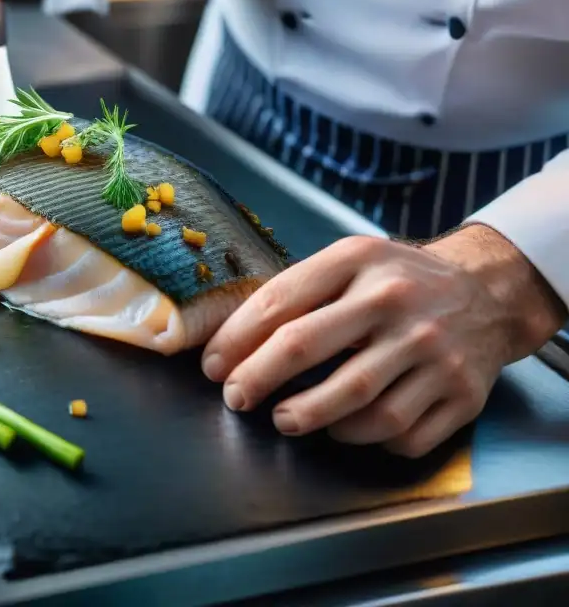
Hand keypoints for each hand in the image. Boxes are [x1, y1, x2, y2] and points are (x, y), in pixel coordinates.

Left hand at [201, 225, 566, 457]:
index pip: (280, 302)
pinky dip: (366, 440)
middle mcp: (396, 302)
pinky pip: (402, 435)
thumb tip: (229, 341)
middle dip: (256, 379)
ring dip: (309, 418)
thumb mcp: (351, 261)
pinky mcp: (462, 395)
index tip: (212, 366)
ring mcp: (434, 351)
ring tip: (286, 419)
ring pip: (357, 404)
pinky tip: (347, 428)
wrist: (489, 292)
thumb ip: (298, 292)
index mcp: (359, 261)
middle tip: (236, 398)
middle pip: (305, 348)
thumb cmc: (398, 281)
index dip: (235, 340)